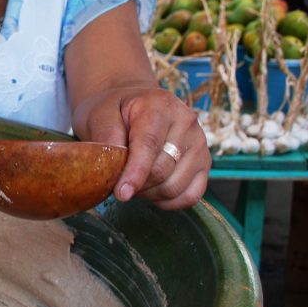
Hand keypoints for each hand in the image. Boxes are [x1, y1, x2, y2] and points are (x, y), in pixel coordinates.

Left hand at [73, 85, 210, 209]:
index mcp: (160, 106)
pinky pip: (191, 196)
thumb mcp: (102, 115)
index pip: (149, 145)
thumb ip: (106, 138)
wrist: (135, 104)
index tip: (121, 193)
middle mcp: (187, 123)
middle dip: (137, 185)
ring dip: (150, 194)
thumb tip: (112, 169)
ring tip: (134, 182)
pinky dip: (169, 202)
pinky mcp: (205, 163)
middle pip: (162, 170)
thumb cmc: (116, 111)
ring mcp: (200, 144)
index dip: (135, 173)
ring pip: (175, 187)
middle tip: (118, 182)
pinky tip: (152, 191)